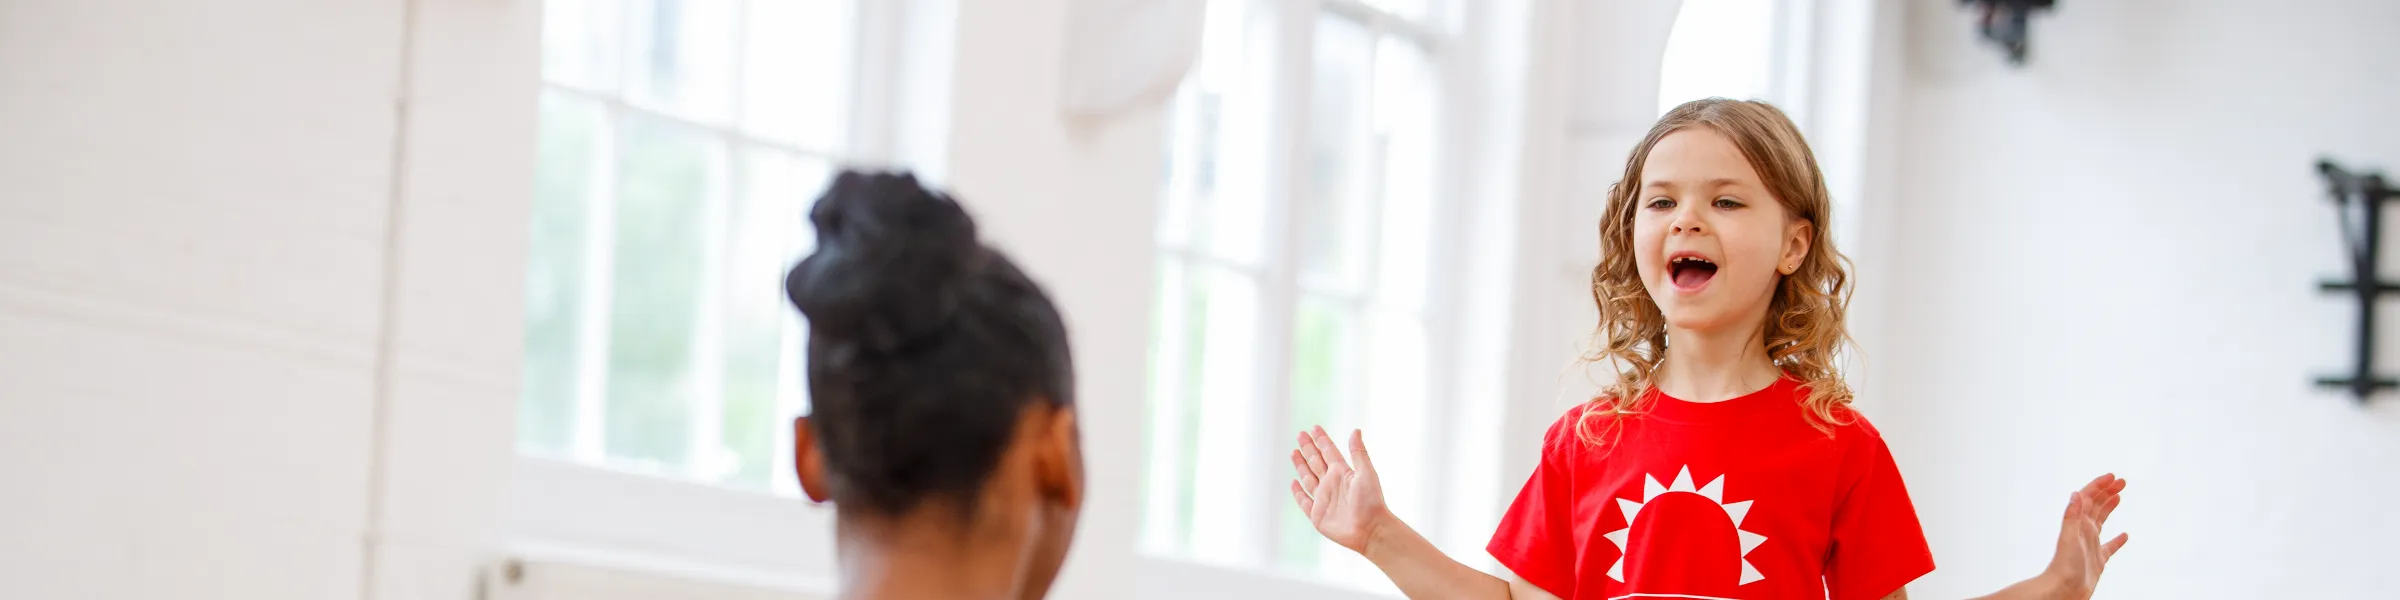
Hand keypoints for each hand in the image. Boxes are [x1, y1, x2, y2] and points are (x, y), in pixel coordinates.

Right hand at [1289, 426, 1389, 554]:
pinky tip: (1294, 483)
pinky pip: (1304, 501)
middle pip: (1316, 461)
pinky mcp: (1317, 515)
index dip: (1321, 439)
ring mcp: (1323, 499)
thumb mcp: (1366, 473)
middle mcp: (1331, 483)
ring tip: (1293, 452)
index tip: (1314, 427)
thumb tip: (1356, 430)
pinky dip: (1298, 492)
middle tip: (1300, 434)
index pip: (1329, 452)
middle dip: (1308, 448)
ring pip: (1307, 478)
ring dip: (1300, 465)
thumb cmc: (1372, 502)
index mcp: (1342, 472)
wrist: (1370, 530)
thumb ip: (1358, 452)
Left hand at [2041, 474, 2129, 599]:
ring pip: (2101, 520)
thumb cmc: (2064, 566)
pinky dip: (2118, 540)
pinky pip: (2109, 546)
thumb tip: (2075, 493)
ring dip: (2109, 507)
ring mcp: (2090, 544)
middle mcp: (2083, 531)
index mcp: (2077, 523)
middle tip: (2122, 481)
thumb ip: (2071, 516)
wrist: (2062, 591)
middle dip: (2107, 491)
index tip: (2113, 476)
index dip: (2099, 485)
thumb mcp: (2069, 538)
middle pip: (2095, 505)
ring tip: (2119, 496)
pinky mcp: (2097, 559)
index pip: (2088, 498)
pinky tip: (2125, 535)